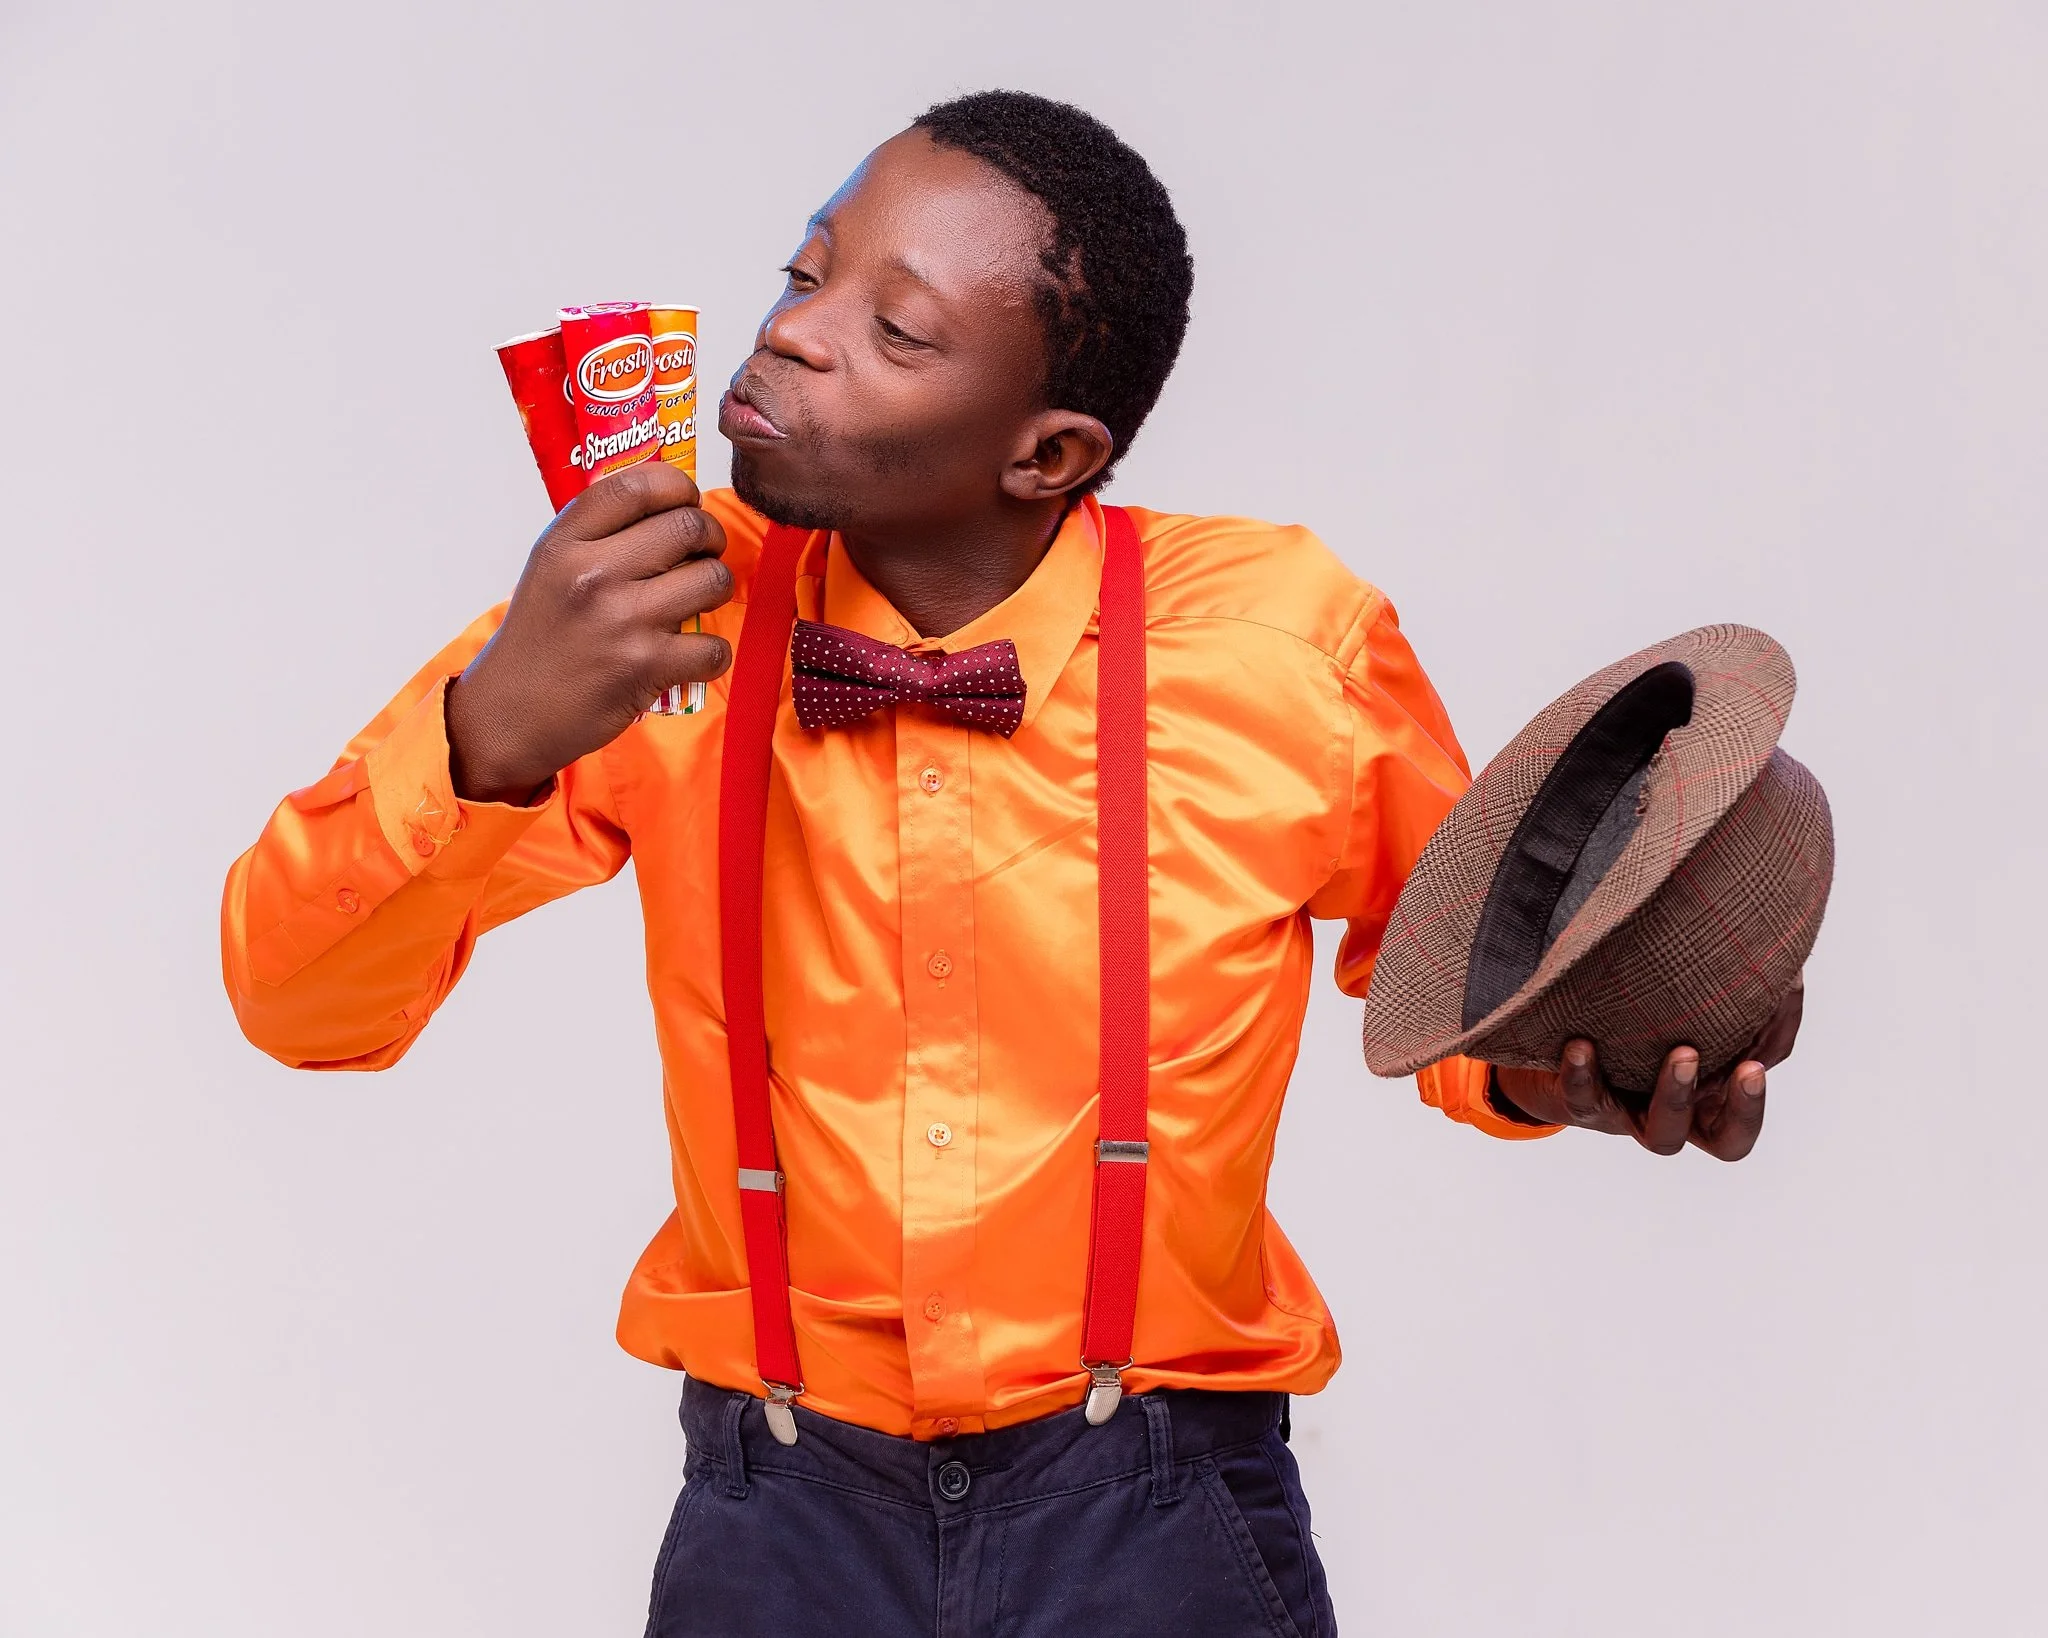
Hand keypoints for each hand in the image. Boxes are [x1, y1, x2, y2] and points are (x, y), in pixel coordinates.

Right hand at [446, 463, 731, 803]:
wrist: (509, 715)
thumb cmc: (540, 640)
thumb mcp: (550, 569)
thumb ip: (599, 533)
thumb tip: (667, 501)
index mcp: (566, 542)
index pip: (639, 483)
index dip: (679, 488)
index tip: (687, 504)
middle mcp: (594, 573)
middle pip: (689, 526)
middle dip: (710, 539)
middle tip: (702, 556)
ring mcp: (623, 620)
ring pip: (713, 580)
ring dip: (716, 590)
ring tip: (696, 602)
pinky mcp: (646, 666)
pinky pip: (714, 646)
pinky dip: (712, 654)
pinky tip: (689, 656)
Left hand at [1491, 977, 1804, 1160]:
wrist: (1551, 1048)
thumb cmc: (1626, 1014)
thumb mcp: (1666, 991)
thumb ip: (1700, 964)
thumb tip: (1740, 893)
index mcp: (1712, 1083)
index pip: (1763, 1062)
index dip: (1781, 1027)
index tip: (1788, 981)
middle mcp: (1681, 1111)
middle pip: (1731, 1139)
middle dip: (1745, 1106)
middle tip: (1749, 1068)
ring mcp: (1631, 1115)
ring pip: (1666, 1133)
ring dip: (1677, 1092)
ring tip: (1683, 1053)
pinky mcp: (1582, 1106)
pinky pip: (1584, 1099)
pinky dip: (1584, 1072)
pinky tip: (1581, 1043)